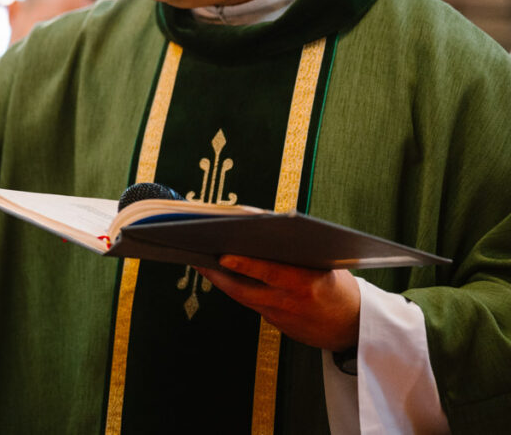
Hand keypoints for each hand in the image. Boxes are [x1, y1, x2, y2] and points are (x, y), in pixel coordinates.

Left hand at [196, 255, 360, 349]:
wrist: (355, 327)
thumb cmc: (338, 285)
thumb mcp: (325, 263)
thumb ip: (294, 250)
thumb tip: (259, 225)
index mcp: (307, 283)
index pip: (270, 272)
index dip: (244, 264)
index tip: (222, 255)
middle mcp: (291, 303)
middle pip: (245, 289)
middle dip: (218, 274)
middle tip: (196, 256)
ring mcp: (282, 318)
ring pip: (243, 297)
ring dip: (220, 280)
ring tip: (202, 262)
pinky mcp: (277, 326)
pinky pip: (252, 304)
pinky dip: (237, 289)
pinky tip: (223, 276)